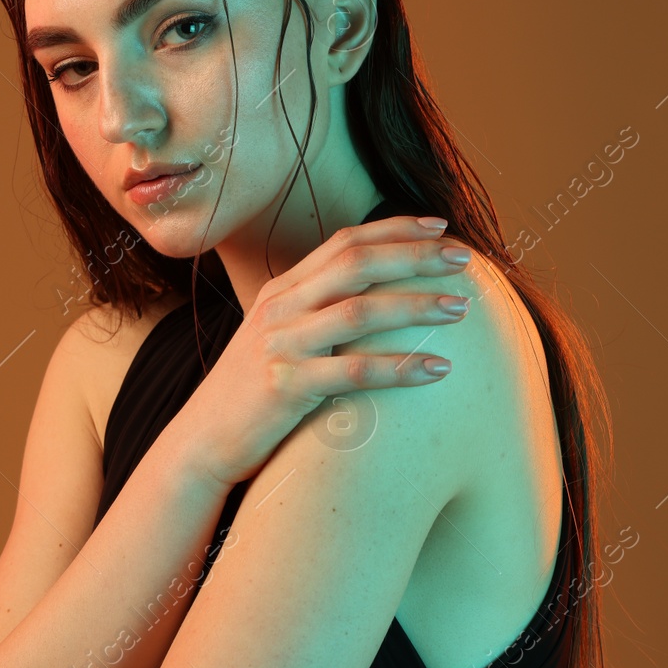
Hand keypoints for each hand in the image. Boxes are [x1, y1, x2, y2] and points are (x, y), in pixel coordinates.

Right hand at [182, 215, 474, 488]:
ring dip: (416, 305)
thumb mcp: (281, 338)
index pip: (345, 242)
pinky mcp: (285, 386)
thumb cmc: (255, 393)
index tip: (441, 227)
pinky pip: (354, 372)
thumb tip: (379, 297)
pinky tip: (439, 368)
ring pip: (359, 311)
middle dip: (415, 256)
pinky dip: (401, 367)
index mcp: (282, 289)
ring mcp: (281, 345)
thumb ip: (318, 312)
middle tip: (464, 260)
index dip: (396, 229)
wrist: (203, 440)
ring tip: (460, 308)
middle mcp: (280, 308)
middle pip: (356, 264)